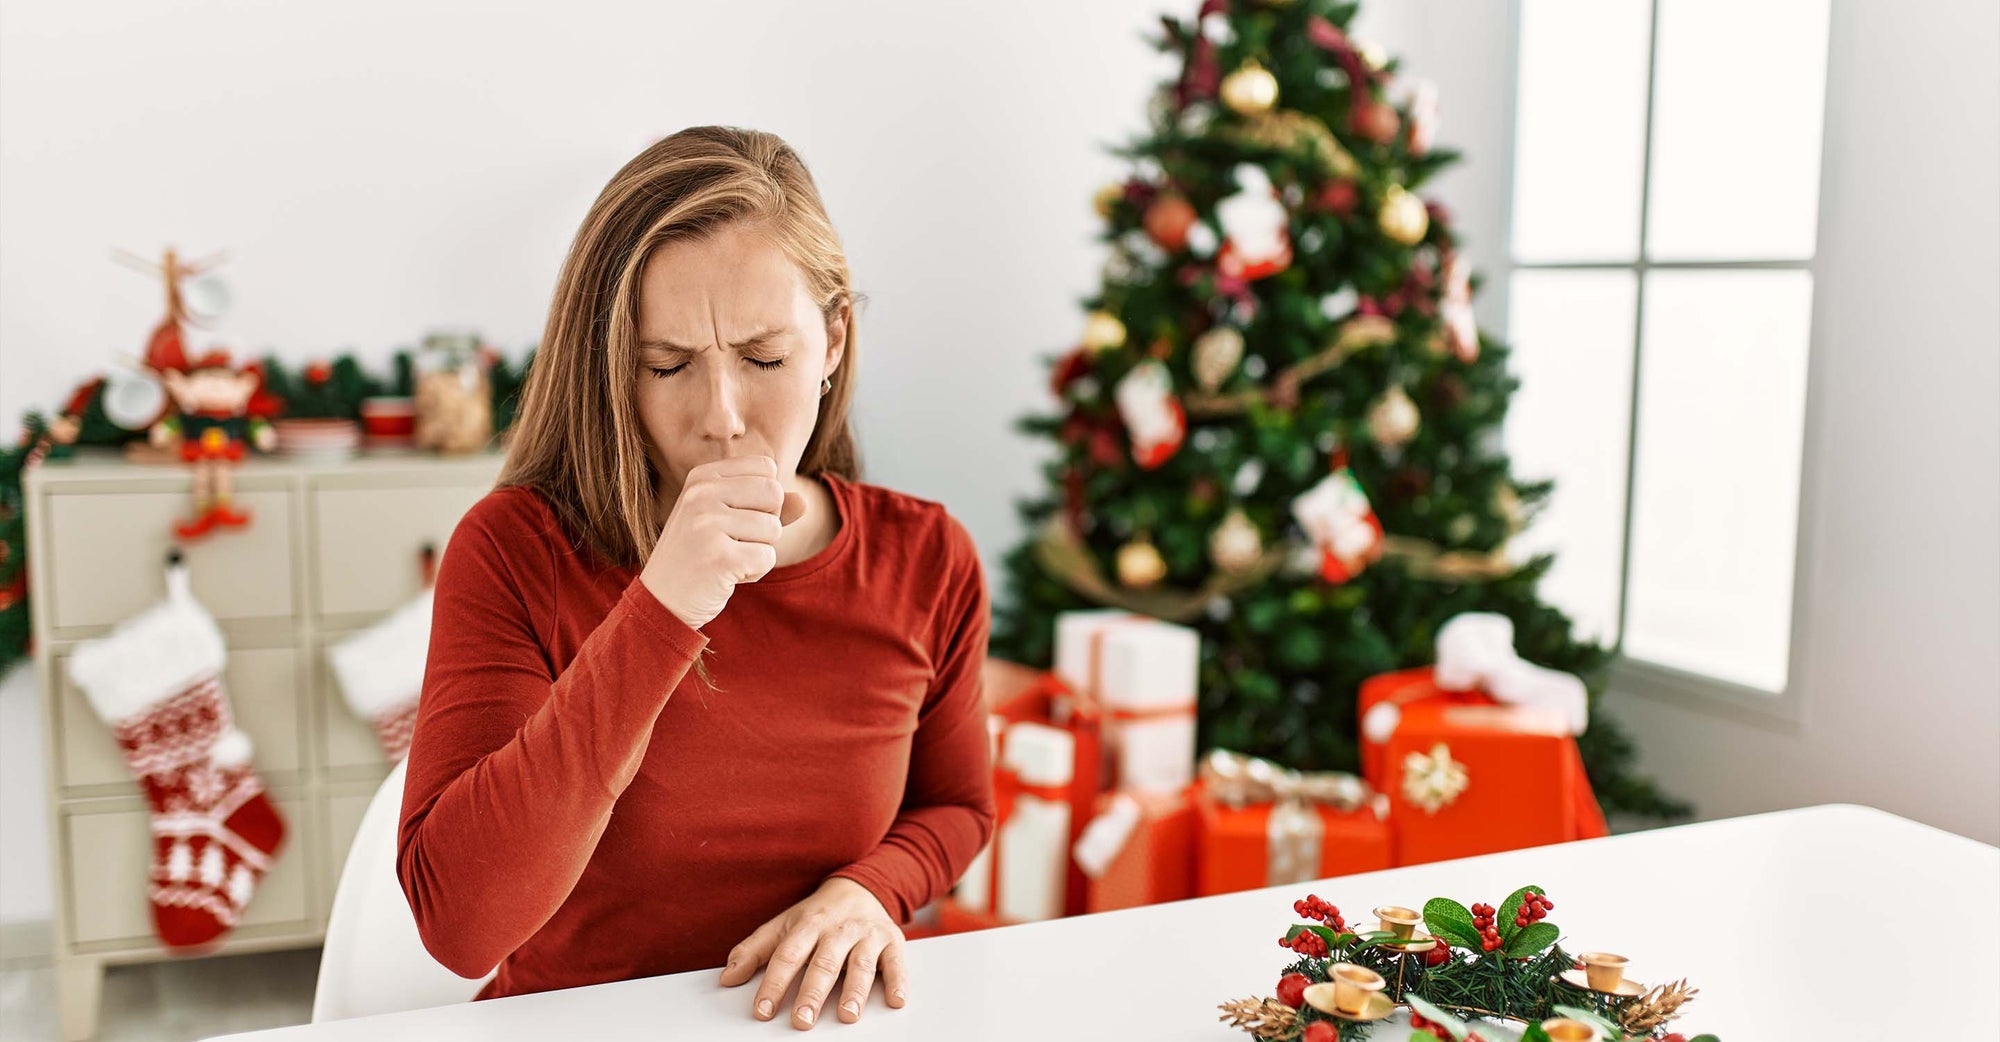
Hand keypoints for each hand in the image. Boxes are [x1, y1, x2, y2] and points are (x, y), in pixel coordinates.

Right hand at [641, 455, 806, 629]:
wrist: (662, 600)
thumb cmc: (699, 556)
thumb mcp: (727, 521)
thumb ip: (766, 508)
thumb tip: (805, 501)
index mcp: (702, 476)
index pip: (766, 467)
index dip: (764, 498)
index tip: (735, 518)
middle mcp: (701, 494)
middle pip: (774, 493)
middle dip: (767, 523)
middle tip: (734, 542)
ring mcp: (707, 524)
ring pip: (774, 528)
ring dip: (759, 551)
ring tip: (727, 559)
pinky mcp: (718, 557)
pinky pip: (767, 557)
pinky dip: (754, 571)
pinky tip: (726, 575)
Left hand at [718, 877, 908, 1028]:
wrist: (860, 888)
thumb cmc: (817, 916)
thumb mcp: (783, 926)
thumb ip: (754, 951)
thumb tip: (726, 978)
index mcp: (807, 925)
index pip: (787, 956)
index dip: (774, 984)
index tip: (763, 1010)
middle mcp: (838, 930)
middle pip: (824, 963)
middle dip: (812, 993)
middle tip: (802, 1021)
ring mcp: (867, 935)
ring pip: (861, 964)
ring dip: (855, 991)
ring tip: (847, 1016)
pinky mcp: (892, 941)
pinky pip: (897, 962)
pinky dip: (898, 981)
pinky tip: (895, 999)